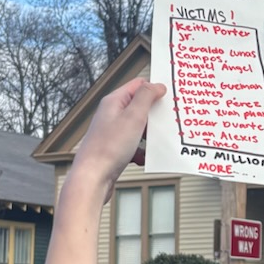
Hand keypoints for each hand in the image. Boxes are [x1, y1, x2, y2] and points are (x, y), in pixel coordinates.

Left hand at [69, 78, 166, 203]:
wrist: (92, 178)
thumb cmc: (108, 148)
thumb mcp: (133, 116)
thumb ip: (146, 96)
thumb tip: (157, 85)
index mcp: (114, 102)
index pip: (138, 85)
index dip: (155, 88)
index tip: (170, 96)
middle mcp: (111, 114)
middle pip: (140, 106)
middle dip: (155, 114)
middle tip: (168, 121)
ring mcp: (113, 132)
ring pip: (139, 127)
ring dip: (149, 134)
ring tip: (156, 141)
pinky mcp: (115, 149)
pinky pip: (134, 145)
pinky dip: (142, 150)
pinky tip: (143, 157)